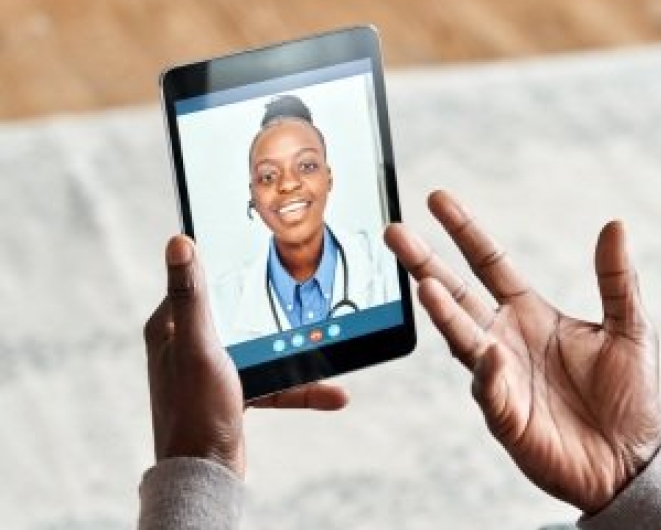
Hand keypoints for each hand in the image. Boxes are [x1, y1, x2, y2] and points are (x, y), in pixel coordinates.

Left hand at [144, 235, 347, 477]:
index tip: (260, 251)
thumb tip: (179, 242)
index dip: (228, 265)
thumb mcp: (198, 345)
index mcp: (170, 327)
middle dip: (276, 310)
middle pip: (239, 313)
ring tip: (330, 349)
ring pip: (262, 348)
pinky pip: (272, 379)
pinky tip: (332, 392)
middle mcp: (188, 345)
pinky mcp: (233, 393)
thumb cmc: (195, 410)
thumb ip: (191, 296)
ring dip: (296, 354)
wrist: (205, 474)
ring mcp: (212, 370)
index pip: (198, 281)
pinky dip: (299, 386)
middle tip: (305, 294)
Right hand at [384, 191, 660, 513]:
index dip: (464, 231)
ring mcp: (500, 376)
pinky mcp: (506, 416)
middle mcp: (505, 338)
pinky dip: (488, 372)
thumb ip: (616, 279)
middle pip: (457, 294)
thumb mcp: (630, 327)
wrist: (631, 461)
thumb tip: (615, 225)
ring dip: (444, 313)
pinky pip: (490, 389)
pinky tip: (491, 355)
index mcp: (530, 313)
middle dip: (426, 263)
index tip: (437, 199)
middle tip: (395, 233)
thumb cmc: (629, 396)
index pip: (489, 263)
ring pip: (462, 338)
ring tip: (427, 285)